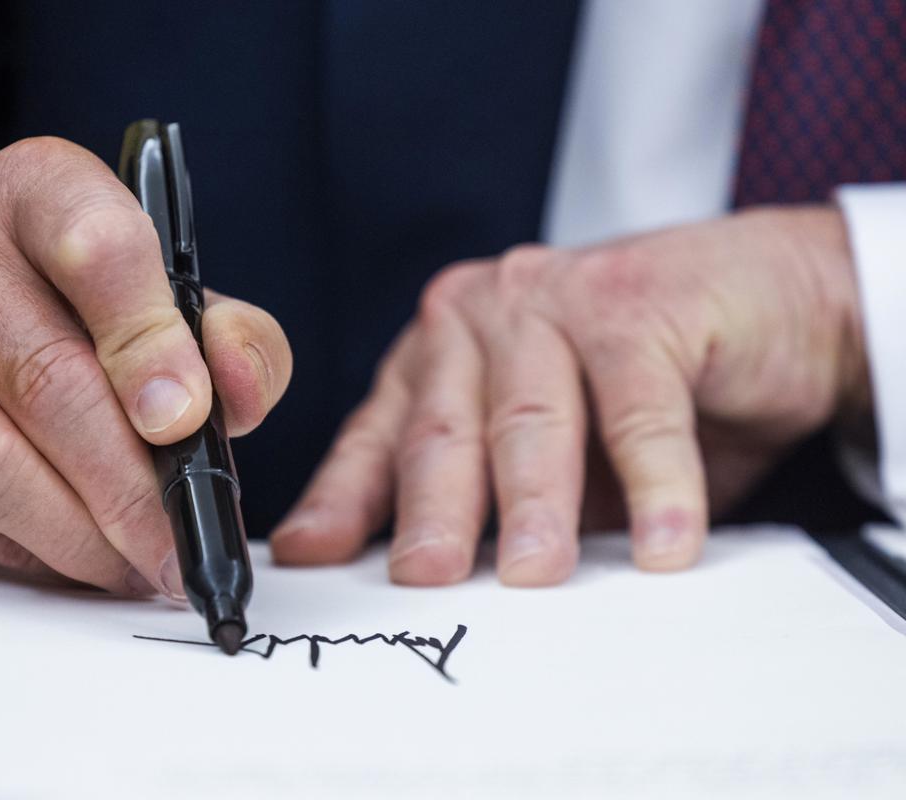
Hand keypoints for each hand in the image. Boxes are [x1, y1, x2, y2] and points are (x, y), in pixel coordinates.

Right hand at [0, 137, 290, 595]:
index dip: (148, 343)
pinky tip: (86, 557)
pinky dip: (36, 552)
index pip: (96, 249)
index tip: (186, 420)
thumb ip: (231, 339)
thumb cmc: (90, 311)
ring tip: (143, 564)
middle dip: (129, 485)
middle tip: (181, 544)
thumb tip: (239, 395)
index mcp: (38, 193)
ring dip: (83, 537)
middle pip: (46, 379)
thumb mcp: (175, 297)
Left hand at [271, 207, 868, 585]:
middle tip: (424, 580)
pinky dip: (656, 483)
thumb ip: (494, 499)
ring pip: (531, 420)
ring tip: (536, 577)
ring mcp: (556, 300)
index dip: (343, 499)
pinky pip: (640, 410)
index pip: (381, 437)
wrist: (767, 299)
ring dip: (536, 505)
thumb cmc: (643, 385)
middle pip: (446, 431)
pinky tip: (663, 545)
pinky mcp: (638, 302)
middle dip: (433, 514)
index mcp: (442, 353)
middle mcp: (483, 315)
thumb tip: (432, 582)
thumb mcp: (554, 454)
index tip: (310, 556)